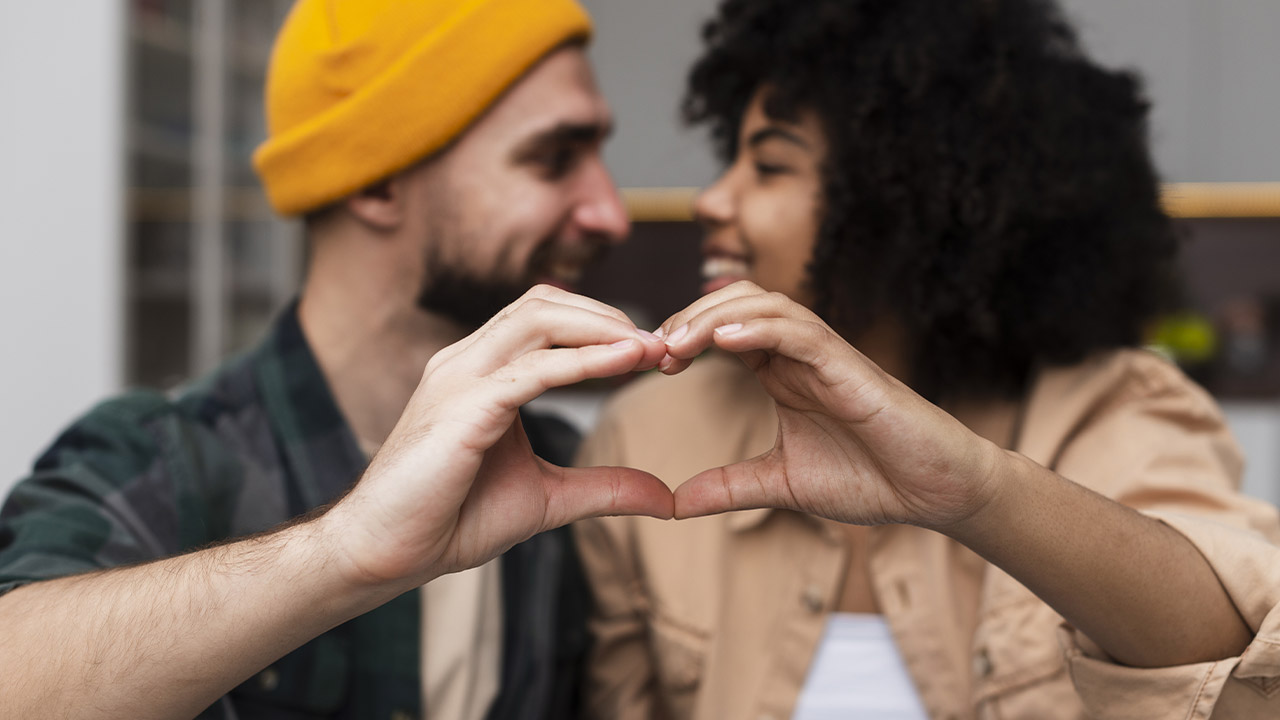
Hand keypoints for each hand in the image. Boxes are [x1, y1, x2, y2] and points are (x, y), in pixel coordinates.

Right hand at [325, 286, 673, 589]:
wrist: (385, 553)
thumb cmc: (450, 520)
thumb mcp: (547, 498)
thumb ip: (604, 488)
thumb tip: (665, 497)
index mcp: (483, 372)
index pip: (549, 319)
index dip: (606, 326)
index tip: (658, 352)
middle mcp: (467, 361)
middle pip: (547, 304)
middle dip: (611, 317)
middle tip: (666, 345)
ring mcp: (459, 378)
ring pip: (537, 318)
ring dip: (602, 328)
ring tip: (652, 347)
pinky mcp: (460, 408)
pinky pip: (529, 370)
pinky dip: (582, 361)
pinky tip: (624, 363)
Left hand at [658, 281, 1001, 529]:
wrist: (935, 494)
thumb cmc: (870, 480)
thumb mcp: (780, 484)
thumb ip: (729, 487)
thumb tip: (672, 504)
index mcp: (782, 372)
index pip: (724, 328)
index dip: (683, 336)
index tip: (651, 364)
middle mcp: (800, 354)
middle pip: (736, 302)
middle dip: (689, 317)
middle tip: (653, 351)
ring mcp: (827, 355)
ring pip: (766, 304)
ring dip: (715, 316)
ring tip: (677, 343)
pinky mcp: (852, 367)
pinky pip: (802, 332)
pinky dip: (761, 328)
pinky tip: (727, 340)